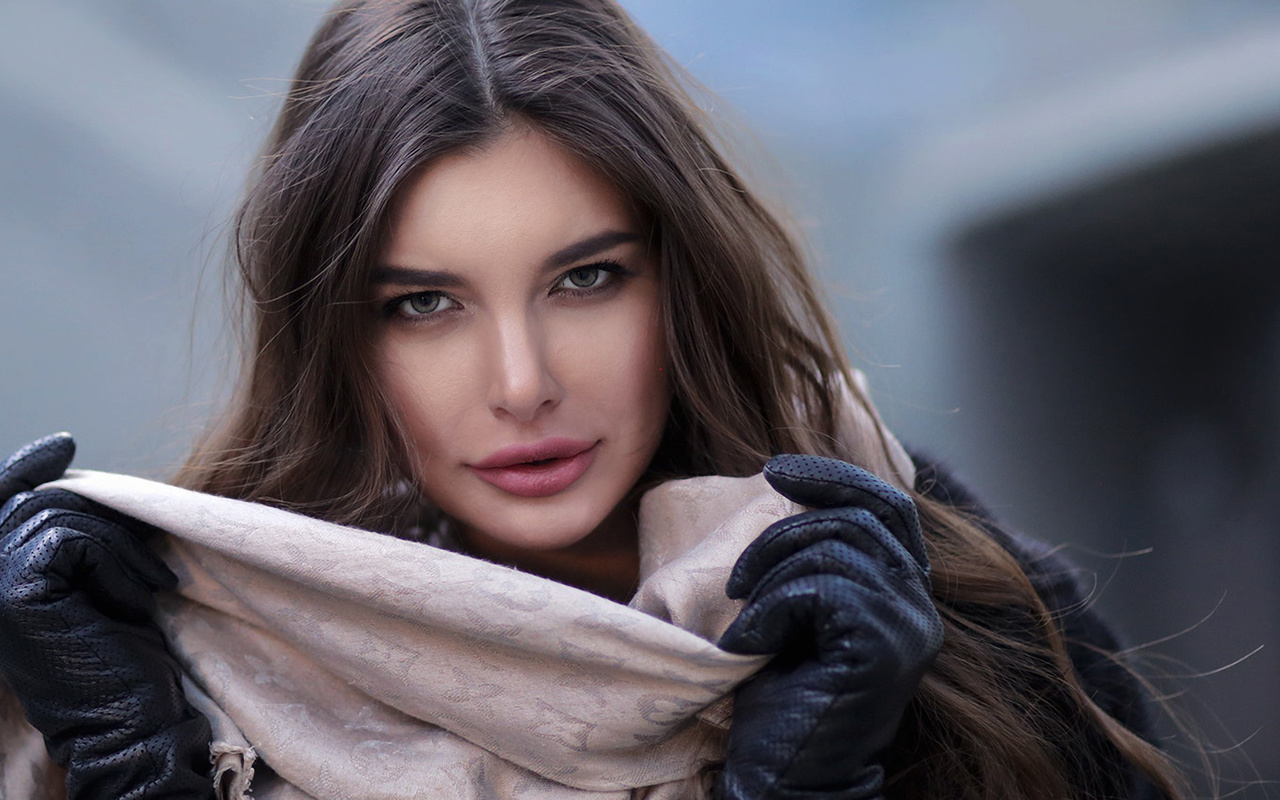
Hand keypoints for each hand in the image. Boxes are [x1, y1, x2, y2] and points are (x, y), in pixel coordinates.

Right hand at [0, 434, 213, 799]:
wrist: (130, 724)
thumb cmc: (122, 663)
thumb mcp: (97, 586)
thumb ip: (77, 542)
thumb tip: (86, 483)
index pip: (1, 501)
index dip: (26, 466)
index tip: (64, 443)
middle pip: (43, 499)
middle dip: (109, 519)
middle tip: (151, 571)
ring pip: (64, 513)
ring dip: (122, 549)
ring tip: (147, 593)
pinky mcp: (17, 589)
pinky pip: (76, 538)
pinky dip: (119, 564)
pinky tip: (135, 602)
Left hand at [717, 454, 942, 799]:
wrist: (786, 777)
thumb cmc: (782, 697)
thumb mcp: (797, 612)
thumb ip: (812, 560)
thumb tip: (788, 485)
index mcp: (903, 593)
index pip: (887, 505)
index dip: (834, 476)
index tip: (774, 470)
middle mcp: (918, 608)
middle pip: (855, 518)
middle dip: (782, 532)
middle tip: (737, 579)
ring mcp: (907, 628)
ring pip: (834, 547)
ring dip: (770, 574)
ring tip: (743, 619)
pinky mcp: (881, 648)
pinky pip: (820, 588)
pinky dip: (770, 608)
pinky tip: (748, 645)